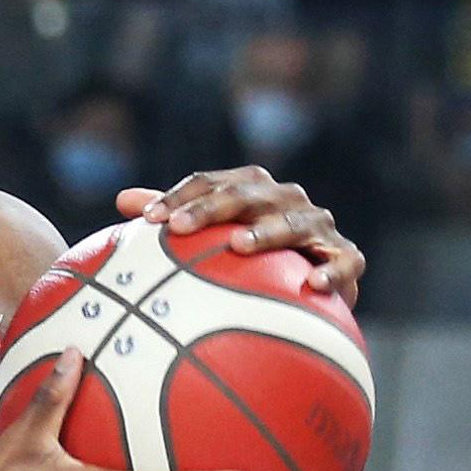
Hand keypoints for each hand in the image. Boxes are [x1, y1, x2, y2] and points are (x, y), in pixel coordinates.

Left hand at [120, 168, 361, 304]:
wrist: (311, 289)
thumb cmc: (250, 261)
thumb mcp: (212, 238)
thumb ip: (176, 219)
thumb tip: (122, 200)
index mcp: (251, 189)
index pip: (211, 181)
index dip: (179, 195)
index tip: (147, 220)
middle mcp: (286, 199)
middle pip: (247, 194)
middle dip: (213, 207)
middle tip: (179, 228)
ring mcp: (319, 225)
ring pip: (292, 223)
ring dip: (266, 232)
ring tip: (238, 245)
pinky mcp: (348, 256)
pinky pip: (345, 262)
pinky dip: (333, 271)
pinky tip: (313, 285)